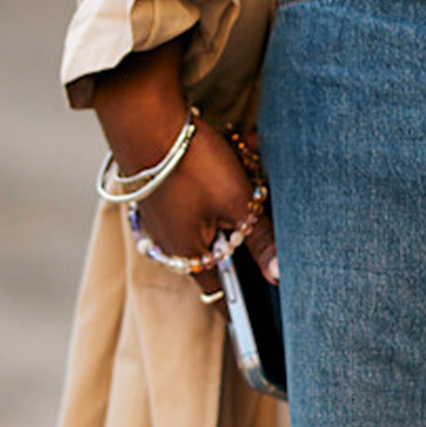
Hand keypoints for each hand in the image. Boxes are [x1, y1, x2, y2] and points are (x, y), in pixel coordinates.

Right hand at [88, 55, 272, 282]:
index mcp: (187, 256)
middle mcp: (169, 243)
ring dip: (237, 203)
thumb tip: (279, 276)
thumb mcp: (238, 204)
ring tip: (251, 172)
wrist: (146, 120)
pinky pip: (200, 200)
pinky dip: (221, 186)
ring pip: (214, 220)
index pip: (219, 292)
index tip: (260, 306)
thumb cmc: (192, 166)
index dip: (241, 300)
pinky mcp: (163, 195)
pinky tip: (236, 159)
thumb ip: (261, 242)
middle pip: (221, 251)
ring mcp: (163, 218)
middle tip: (264, 213)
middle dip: (247, 234)